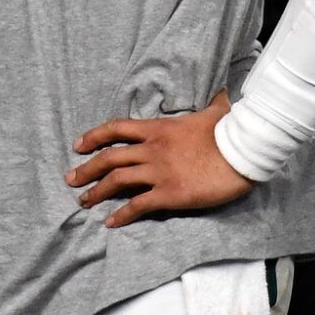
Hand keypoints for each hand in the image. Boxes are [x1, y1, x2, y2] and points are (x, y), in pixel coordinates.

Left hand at [65, 91, 250, 228]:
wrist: (243, 152)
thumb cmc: (230, 131)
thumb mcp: (215, 111)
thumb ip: (212, 102)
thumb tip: (222, 91)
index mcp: (158, 128)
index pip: (116, 128)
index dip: (94, 136)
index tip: (78, 145)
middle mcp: (151, 149)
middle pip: (109, 157)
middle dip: (87, 169)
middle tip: (71, 179)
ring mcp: (159, 172)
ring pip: (117, 180)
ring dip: (97, 192)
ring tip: (84, 201)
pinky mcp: (169, 194)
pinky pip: (138, 205)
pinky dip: (121, 214)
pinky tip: (110, 222)